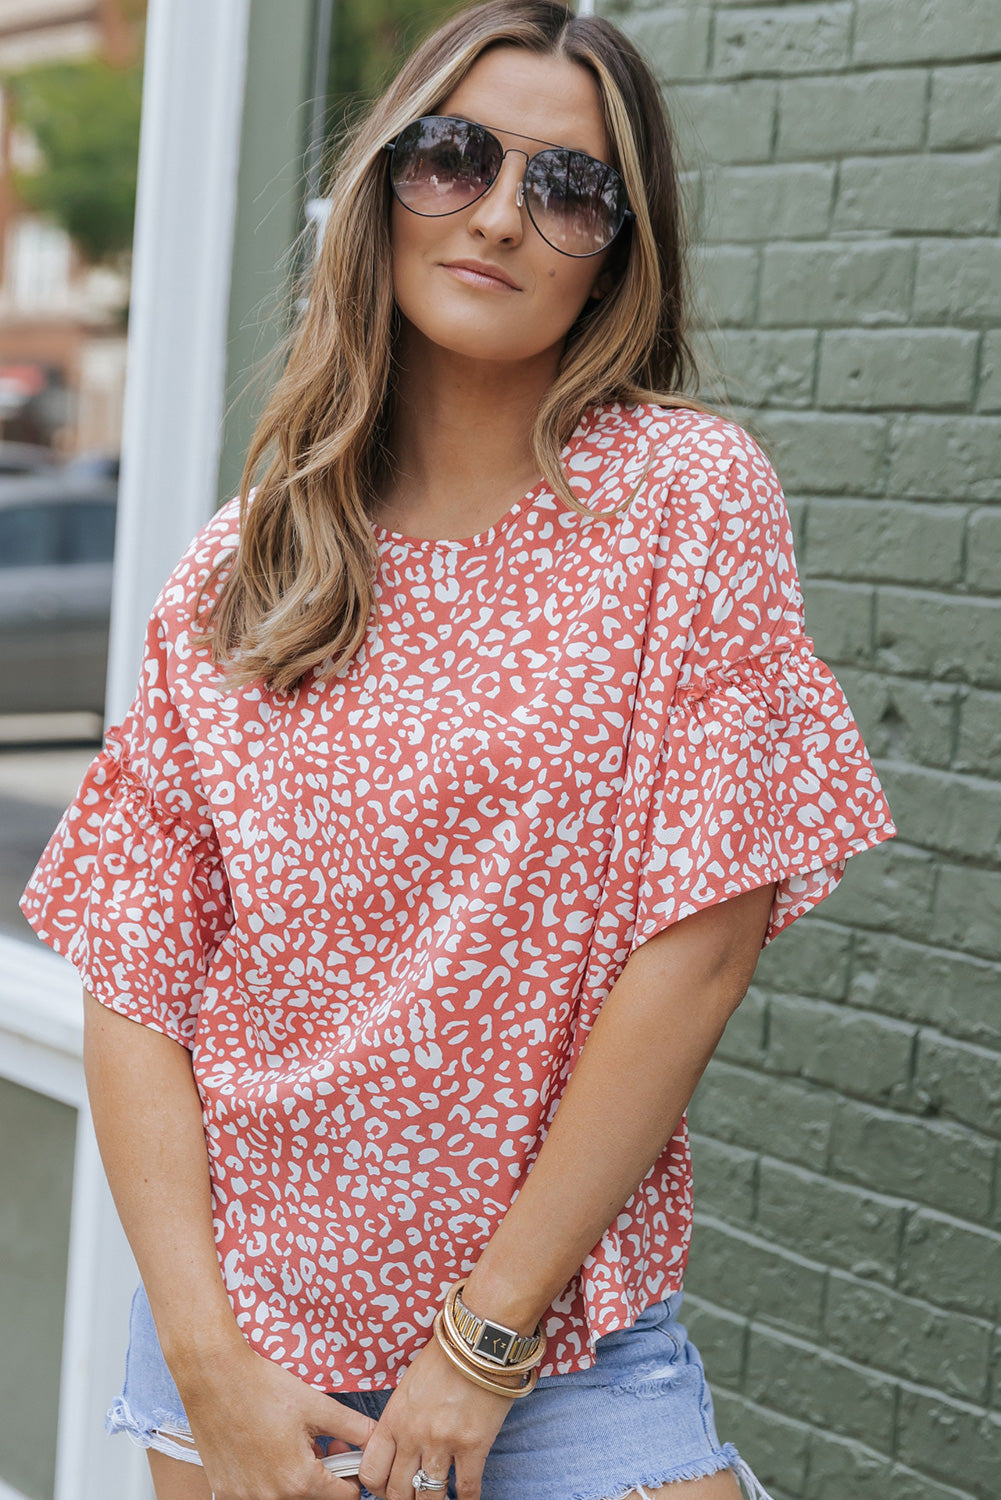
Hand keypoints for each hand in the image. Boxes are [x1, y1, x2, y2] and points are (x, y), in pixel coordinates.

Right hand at [173, 1339, 376, 1498]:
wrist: (214, 1377)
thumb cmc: (262, 1387)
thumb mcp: (316, 1404)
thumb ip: (353, 1427)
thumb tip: (376, 1438)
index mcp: (299, 1480)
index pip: (344, 1497)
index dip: (351, 1474)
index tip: (343, 1453)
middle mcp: (270, 1498)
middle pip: (313, 1498)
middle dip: (323, 1474)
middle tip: (318, 1441)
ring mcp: (244, 1498)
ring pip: (285, 1496)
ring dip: (295, 1477)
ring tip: (290, 1442)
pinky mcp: (225, 1492)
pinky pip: (258, 1494)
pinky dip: (268, 1478)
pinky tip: (265, 1448)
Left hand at [358, 1334, 516, 1499]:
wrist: (479, 1340)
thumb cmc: (445, 1357)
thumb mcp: (409, 1385)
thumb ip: (401, 1418)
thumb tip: (400, 1447)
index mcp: (394, 1418)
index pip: (371, 1471)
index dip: (377, 1488)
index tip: (388, 1488)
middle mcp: (413, 1435)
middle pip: (397, 1492)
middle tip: (414, 1496)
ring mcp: (442, 1442)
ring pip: (429, 1497)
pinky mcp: (473, 1445)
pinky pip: (467, 1489)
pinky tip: (466, 1499)